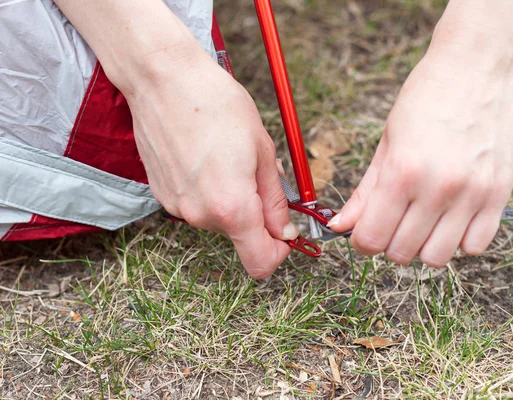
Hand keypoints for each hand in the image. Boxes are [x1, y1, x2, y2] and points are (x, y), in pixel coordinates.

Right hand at [124, 45, 297, 277]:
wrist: (163, 79)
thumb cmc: (217, 104)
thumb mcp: (263, 150)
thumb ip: (276, 199)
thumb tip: (284, 230)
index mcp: (231, 208)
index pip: (261, 263)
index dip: (279, 252)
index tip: (285, 231)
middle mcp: (200, 216)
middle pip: (240, 235)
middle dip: (255, 212)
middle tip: (255, 170)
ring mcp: (177, 207)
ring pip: (218, 219)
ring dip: (231, 198)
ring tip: (226, 158)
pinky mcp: (162, 195)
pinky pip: (196, 204)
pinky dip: (208, 190)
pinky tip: (204, 157)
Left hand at [329, 53, 512, 266]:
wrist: (477, 67)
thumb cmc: (426, 98)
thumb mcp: (386, 141)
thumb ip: (365, 190)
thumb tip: (340, 225)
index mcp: (402, 172)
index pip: (371, 238)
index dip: (361, 241)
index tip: (364, 233)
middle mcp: (438, 188)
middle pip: (401, 253)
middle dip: (388, 244)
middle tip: (392, 223)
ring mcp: (472, 194)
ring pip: (437, 258)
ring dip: (422, 247)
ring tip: (422, 222)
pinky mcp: (499, 194)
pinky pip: (476, 246)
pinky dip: (458, 241)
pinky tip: (451, 218)